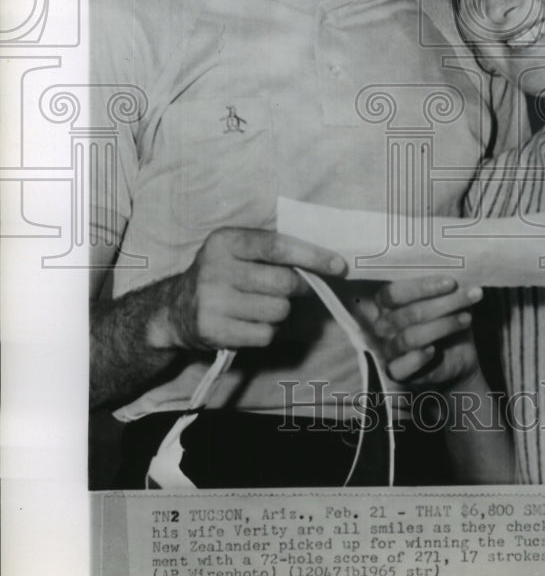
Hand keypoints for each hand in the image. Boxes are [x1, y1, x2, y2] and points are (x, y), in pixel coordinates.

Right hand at [151, 228, 347, 351]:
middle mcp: (216, 268)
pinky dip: (267, 331)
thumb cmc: (221, 274)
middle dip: (298, 288)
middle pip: (284, 283)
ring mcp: (212, 301)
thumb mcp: (237, 250)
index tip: (339, 265)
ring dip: (280, 311)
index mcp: (225, 241)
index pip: (278, 246)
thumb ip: (274, 250)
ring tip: (262, 305)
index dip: (312, 255)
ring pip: (278, 311)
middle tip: (293, 288)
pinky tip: (250, 323)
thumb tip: (326, 261)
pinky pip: (265, 334)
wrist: (175, 309)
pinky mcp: (214, 330)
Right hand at [373, 275, 483, 386]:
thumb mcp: (447, 299)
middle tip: (470, 296)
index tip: (452, 282)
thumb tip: (459, 269)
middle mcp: (384, 324)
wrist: (458, 356)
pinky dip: (417, 357)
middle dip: (443, 304)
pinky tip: (434, 349)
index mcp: (387, 302)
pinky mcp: (396, 371)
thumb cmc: (448, 320)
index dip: (422, 287)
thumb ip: (444, 287)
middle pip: (408, 313)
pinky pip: (399, 367)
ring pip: (410, 337)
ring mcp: (389, 348)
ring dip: (442, 326)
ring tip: (466, 318)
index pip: (394, 292)